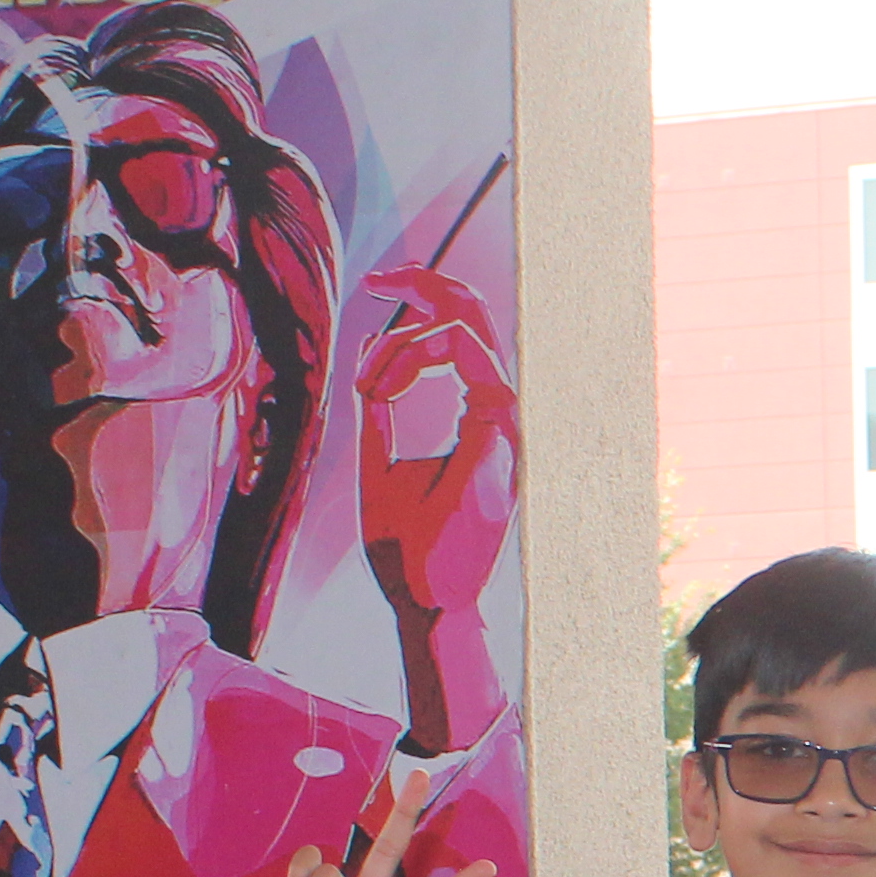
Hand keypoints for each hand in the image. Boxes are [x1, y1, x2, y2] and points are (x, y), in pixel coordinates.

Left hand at [352, 263, 519, 618]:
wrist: (422, 601)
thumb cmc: (407, 545)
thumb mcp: (377, 458)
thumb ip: (379, 404)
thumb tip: (371, 346)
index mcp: (480, 418)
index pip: (462, 338)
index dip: (413, 320)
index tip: (369, 340)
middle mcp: (500, 417)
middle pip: (478, 319)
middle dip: (428, 284)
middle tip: (382, 275)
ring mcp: (506, 429)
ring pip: (475, 333)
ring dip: (413, 332)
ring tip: (377, 350)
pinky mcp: (502, 443)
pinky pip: (477, 368)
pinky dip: (423, 359)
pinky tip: (382, 378)